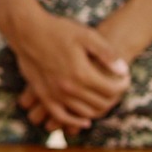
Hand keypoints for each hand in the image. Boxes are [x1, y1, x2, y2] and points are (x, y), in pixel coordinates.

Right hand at [5, 8, 130, 131]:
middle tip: (116, 87)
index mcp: (82, 73)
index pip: (112, 89)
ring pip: (85, 112)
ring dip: (99, 108)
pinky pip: (61, 116)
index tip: (125, 78)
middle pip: (101, 103)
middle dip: (114, 97)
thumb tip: (123, 70)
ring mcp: (55, 94)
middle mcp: (69, 88)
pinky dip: (75, 121)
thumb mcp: (87, 36)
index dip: (123, 85)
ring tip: (104, 97)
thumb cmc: (58, 30)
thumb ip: (107, 54)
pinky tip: (85, 120)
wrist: (27, 32)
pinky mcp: (44, 96)